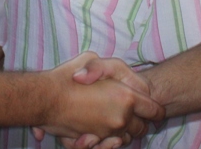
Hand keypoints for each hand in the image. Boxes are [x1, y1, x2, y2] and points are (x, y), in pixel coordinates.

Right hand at [35, 53, 162, 146]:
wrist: (44, 98)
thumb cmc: (69, 77)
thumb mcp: (94, 59)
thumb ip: (115, 69)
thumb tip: (124, 83)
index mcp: (127, 98)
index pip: (155, 110)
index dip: (156, 109)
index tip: (153, 108)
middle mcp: (121, 119)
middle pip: (142, 128)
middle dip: (140, 121)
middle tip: (133, 112)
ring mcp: (108, 133)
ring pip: (127, 138)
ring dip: (125, 132)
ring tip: (116, 119)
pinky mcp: (94, 142)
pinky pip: (110, 145)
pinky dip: (110, 141)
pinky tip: (103, 131)